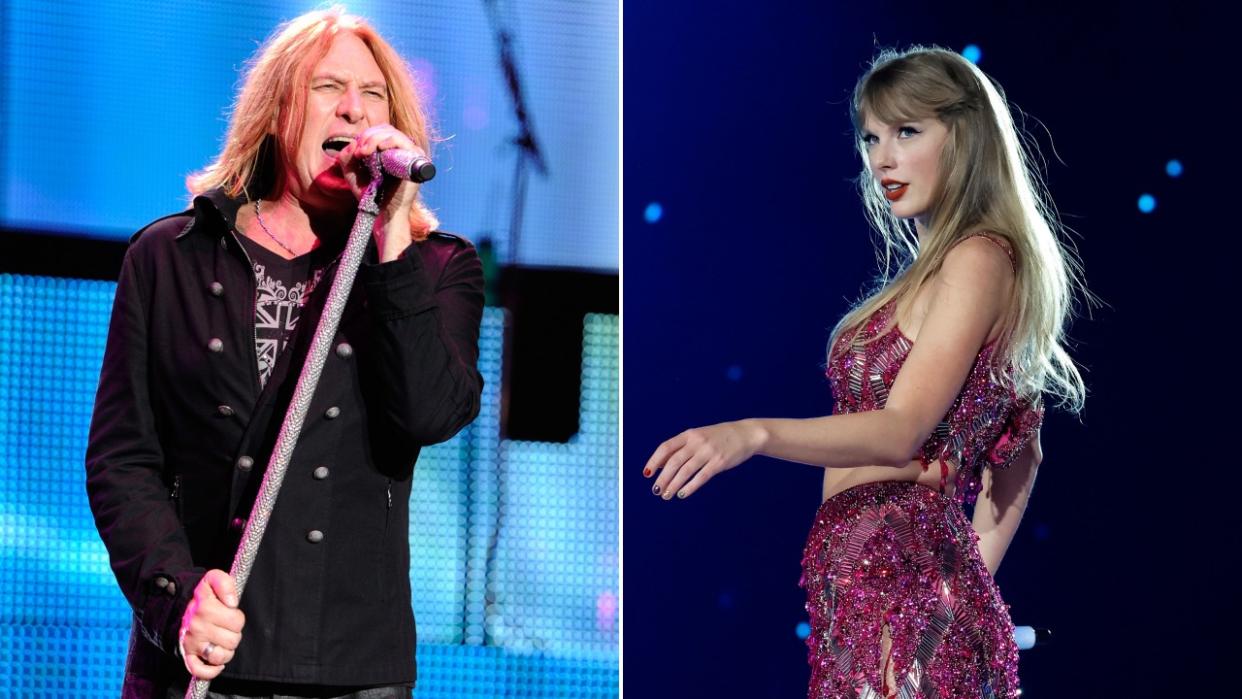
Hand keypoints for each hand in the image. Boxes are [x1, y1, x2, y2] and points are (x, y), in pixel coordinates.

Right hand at [178, 569, 245, 679]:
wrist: (175, 606)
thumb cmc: (200, 595)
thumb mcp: (213, 579)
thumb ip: (226, 584)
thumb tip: (232, 602)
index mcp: (205, 608)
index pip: (236, 621)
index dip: (237, 617)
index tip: (230, 614)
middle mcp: (197, 627)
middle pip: (232, 640)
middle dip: (233, 633)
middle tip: (225, 627)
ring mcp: (191, 643)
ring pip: (219, 656)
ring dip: (225, 650)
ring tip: (221, 641)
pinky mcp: (186, 655)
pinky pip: (199, 670)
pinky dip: (211, 670)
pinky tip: (217, 662)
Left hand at [336, 125, 422, 258]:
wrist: (384, 213)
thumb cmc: (371, 195)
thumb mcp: (353, 174)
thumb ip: (347, 159)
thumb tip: (353, 142)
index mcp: (389, 151)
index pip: (379, 132)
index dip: (366, 136)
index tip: (356, 152)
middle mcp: (402, 150)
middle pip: (385, 130)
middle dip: (369, 137)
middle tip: (360, 152)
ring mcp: (411, 155)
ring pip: (393, 134)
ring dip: (376, 139)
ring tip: (366, 152)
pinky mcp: (417, 161)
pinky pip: (405, 143)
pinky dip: (391, 141)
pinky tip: (381, 148)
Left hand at [643, 420, 764, 498]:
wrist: (746, 434)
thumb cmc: (719, 437)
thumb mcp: (699, 436)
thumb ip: (682, 448)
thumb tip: (661, 464)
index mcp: (689, 434)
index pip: (666, 447)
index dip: (655, 461)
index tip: (647, 473)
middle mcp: (697, 442)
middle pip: (674, 462)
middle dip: (663, 478)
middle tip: (656, 490)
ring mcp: (708, 452)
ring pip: (685, 472)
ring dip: (673, 485)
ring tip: (666, 495)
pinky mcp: (719, 463)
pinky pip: (701, 477)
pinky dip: (690, 487)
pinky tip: (682, 494)